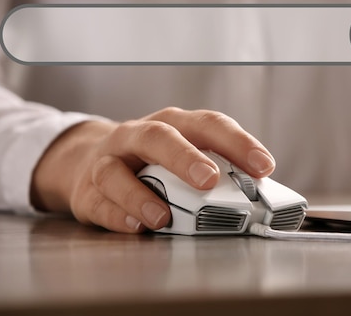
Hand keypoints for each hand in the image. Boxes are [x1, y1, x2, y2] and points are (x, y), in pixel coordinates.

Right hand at [30, 107, 274, 232]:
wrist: (87, 160)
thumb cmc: (151, 160)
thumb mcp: (183, 154)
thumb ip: (216, 170)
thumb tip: (259, 196)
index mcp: (174, 124)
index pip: (208, 124)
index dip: (237, 142)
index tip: (264, 166)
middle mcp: (138, 135)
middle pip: (159, 138)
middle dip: (185, 158)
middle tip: (209, 180)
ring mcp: (109, 161)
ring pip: (117, 172)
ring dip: (142, 195)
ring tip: (164, 217)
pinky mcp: (86, 191)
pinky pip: (99, 202)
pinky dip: (117, 216)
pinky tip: (137, 227)